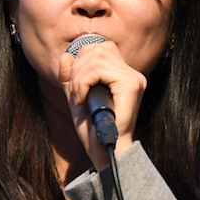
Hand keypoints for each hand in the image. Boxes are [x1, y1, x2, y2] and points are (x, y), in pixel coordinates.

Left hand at [58, 40, 146, 169]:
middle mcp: (132, 74)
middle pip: (96, 49)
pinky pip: (99, 71)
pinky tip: (82, 100)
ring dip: (78, 79)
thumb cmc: (93, 129)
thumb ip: (70, 77)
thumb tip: (65, 55)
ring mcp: (134, 78)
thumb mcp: (76, 97)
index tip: (74, 85)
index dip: (80, 61)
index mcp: (123, 75)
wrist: (104, 150)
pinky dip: (83, 84)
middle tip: (74, 93)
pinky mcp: (131, 84)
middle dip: (77, 69)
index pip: (99, 48)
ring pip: (96, 58)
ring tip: (78, 98)